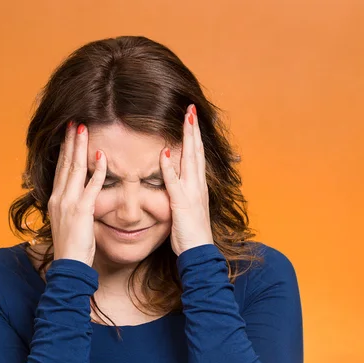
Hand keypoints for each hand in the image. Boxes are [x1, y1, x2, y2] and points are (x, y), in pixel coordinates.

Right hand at [48, 121, 106, 266]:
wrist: (68, 265)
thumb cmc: (71, 247)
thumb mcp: (67, 223)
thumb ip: (71, 208)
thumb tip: (78, 200)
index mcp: (55, 200)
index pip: (59, 169)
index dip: (63, 150)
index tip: (68, 135)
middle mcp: (58, 198)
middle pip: (64, 164)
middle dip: (69, 142)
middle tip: (74, 122)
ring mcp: (68, 203)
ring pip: (74, 169)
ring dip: (79, 147)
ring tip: (83, 128)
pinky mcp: (81, 210)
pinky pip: (91, 186)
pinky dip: (97, 170)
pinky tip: (101, 156)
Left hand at [159, 104, 213, 256]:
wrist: (199, 252)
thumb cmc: (190, 233)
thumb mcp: (186, 209)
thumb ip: (180, 193)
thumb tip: (172, 181)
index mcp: (197, 186)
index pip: (196, 156)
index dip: (194, 136)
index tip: (191, 118)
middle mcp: (197, 186)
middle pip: (196, 152)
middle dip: (193, 129)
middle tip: (190, 109)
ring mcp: (191, 194)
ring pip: (190, 161)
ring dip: (188, 139)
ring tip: (186, 119)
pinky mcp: (182, 204)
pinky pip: (174, 183)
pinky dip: (169, 167)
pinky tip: (164, 153)